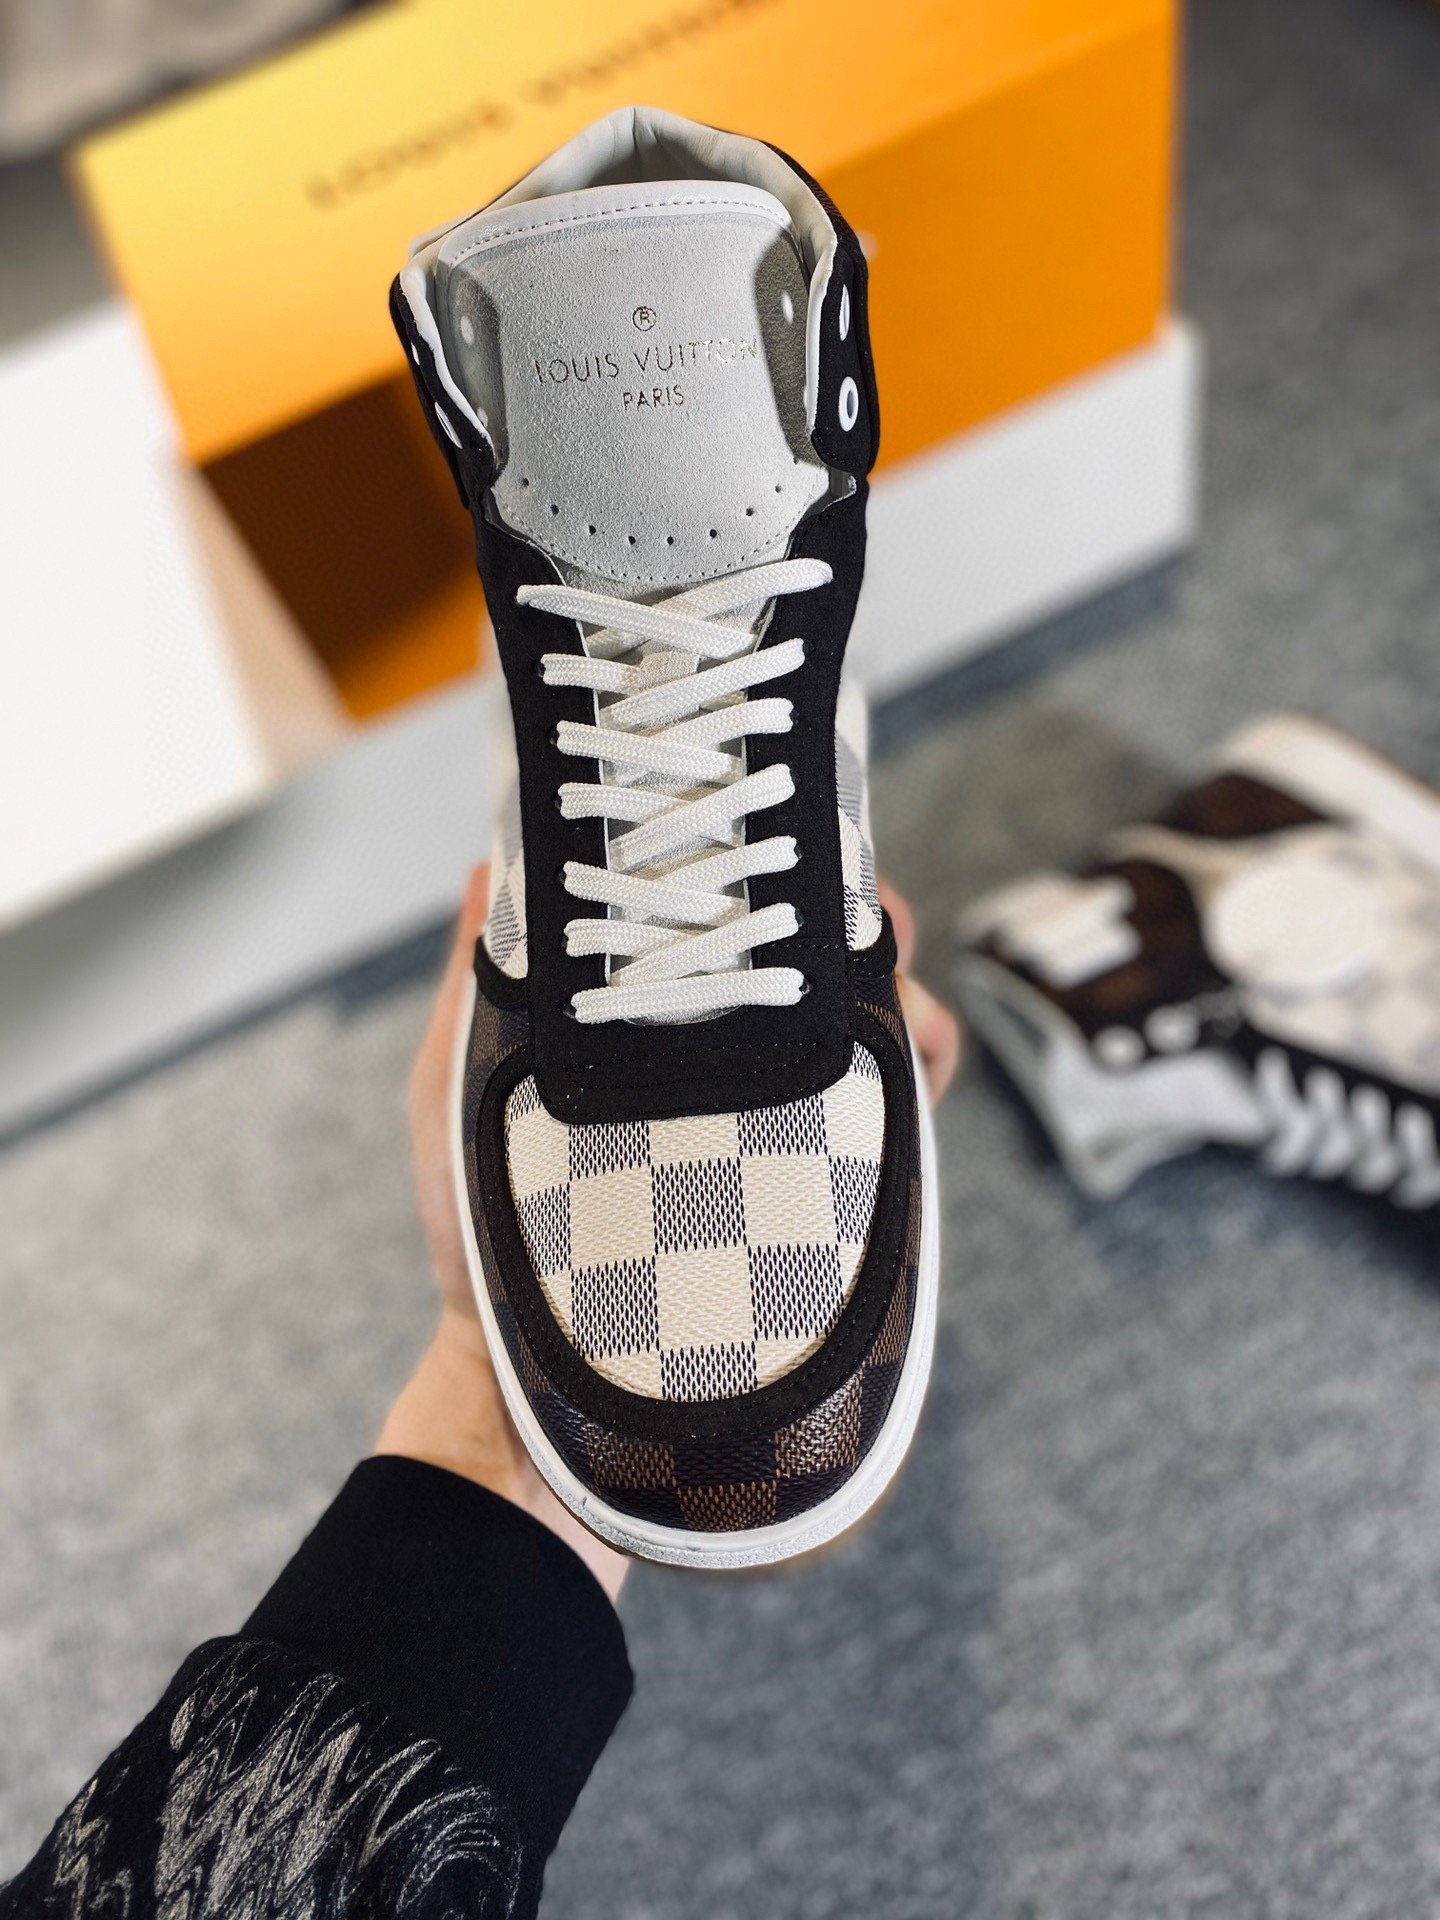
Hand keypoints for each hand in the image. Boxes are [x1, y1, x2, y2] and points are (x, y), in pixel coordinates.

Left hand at [377, 867, 957, 1600]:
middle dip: (857, 921)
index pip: (720, 926)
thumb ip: (478, 982)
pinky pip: (898, 1123)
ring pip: (874, 1030)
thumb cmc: (483, 1232)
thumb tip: (489, 868)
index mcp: (650, 1028)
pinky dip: (925, 1077)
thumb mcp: (458, 1088)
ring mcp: (780, 1131)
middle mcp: (727, 1068)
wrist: (528, 1383)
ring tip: (900, 1008)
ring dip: (903, 996)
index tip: (781, 842)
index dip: (762, 871)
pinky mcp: (823, 1198)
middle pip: (818, 965)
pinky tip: (918, 1074)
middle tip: (866, 918)